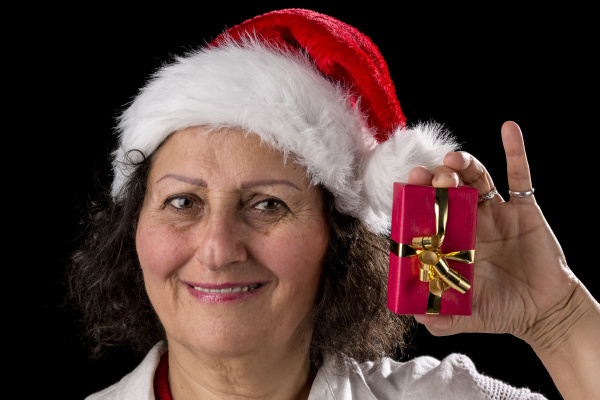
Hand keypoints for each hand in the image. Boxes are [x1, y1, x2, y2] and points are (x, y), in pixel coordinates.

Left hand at [408, 121, 591, 349]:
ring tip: (452, 160)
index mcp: (449, 241)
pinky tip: (508, 129)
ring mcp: (493, 211)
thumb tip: (413, 314)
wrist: (543, 310)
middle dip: (432, 181)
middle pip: (445, 191)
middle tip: (422, 175)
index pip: (424, 215)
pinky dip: (515, 150)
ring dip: (463, 164)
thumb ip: (440, 318)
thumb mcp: (466, 317)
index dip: (413, 203)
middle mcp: (467, 220)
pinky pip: (520, 175)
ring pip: (475, 178)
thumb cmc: (501, 310)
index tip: (403, 193)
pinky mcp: (521, 207)